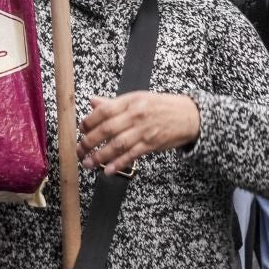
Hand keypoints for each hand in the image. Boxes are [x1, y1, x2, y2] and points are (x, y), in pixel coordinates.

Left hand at [76, 91, 200, 175]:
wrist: (188, 115)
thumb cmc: (161, 106)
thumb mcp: (138, 99)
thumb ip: (114, 103)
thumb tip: (93, 102)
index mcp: (130, 101)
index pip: (104, 111)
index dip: (89, 122)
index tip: (82, 130)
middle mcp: (136, 115)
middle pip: (107, 129)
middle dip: (90, 141)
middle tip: (80, 150)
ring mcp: (144, 130)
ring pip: (117, 144)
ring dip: (101, 156)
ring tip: (89, 163)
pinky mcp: (152, 144)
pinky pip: (132, 155)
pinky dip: (119, 163)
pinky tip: (108, 170)